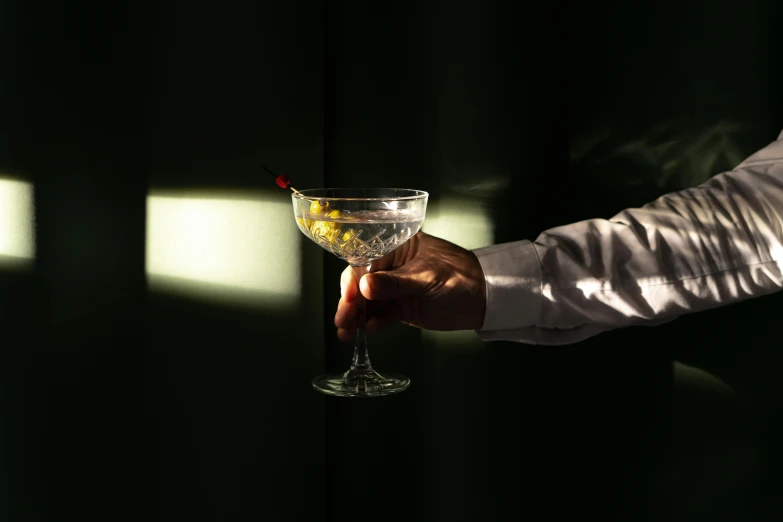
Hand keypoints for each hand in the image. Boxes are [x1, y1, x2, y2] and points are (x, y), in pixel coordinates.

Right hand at [334, 232, 486, 340]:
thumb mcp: (426, 277)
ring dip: (358, 317)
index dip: (354, 281)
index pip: (366, 262)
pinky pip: (383, 315)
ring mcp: (397, 288)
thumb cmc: (461, 275)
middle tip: (343, 321)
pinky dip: (375, 323)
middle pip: (362, 284)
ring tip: (347, 333)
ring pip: (370, 302)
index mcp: (397, 247)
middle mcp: (393, 266)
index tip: (348, 298)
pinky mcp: (403, 307)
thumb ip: (395, 283)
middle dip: (351, 303)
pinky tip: (371, 329)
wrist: (486, 298)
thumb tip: (364, 286)